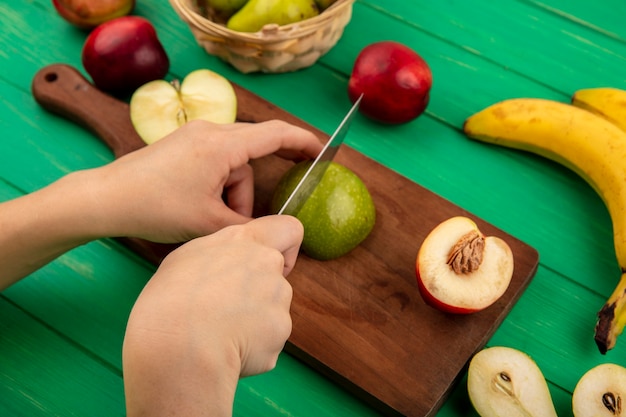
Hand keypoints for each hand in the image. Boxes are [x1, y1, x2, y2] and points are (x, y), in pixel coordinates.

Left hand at [84, 119, 322, 242]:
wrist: (106, 198)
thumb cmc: (155, 207)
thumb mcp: (208, 223)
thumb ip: (246, 225)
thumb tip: (267, 229)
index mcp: (221, 145)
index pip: (275, 134)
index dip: (303, 141)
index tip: (322, 151)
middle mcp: (210, 131)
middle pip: (254, 150)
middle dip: (261, 182)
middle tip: (275, 198)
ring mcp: (194, 135)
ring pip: (234, 161)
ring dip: (235, 192)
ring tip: (218, 221)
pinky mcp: (183, 145)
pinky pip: (216, 160)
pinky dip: (220, 184)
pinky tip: (207, 208)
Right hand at [122, 215, 301, 416]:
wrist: (178, 343)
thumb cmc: (169, 300)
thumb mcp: (187, 258)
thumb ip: (221, 255)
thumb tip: (227, 267)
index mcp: (243, 241)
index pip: (288, 229)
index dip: (284, 247)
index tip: (265, 263)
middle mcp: (267, 264)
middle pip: (277, 278)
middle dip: (261, 295)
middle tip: (227, 311)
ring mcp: (279, 298)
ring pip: (274, 311)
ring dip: (255, 323)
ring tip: (220, 334)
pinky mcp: (281, 331)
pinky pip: (270, 340)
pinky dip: (254, 349)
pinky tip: (227, 350)